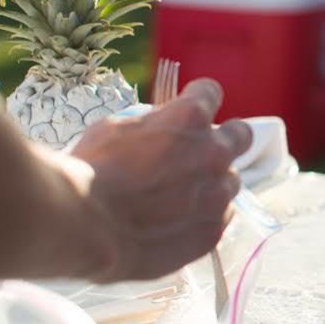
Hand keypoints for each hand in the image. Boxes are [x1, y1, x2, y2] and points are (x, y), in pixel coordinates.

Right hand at [68, 79, 251, 282]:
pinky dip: (202, 217)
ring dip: (211, 184)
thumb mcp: (114, 129)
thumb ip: (149, 126)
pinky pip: (219, 218)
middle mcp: (214, 152)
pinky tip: (176, 225)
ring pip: (229, 182)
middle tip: (205, 149)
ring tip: (179, 198)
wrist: (83, 227)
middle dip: (226, 138)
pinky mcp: (211, 230)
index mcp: (190, 117)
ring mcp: (217, 194)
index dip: (198, 98)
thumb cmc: (90, 172)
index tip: (191, 106)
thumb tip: (158, 130)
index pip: (210, 93)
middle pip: (240, 135)